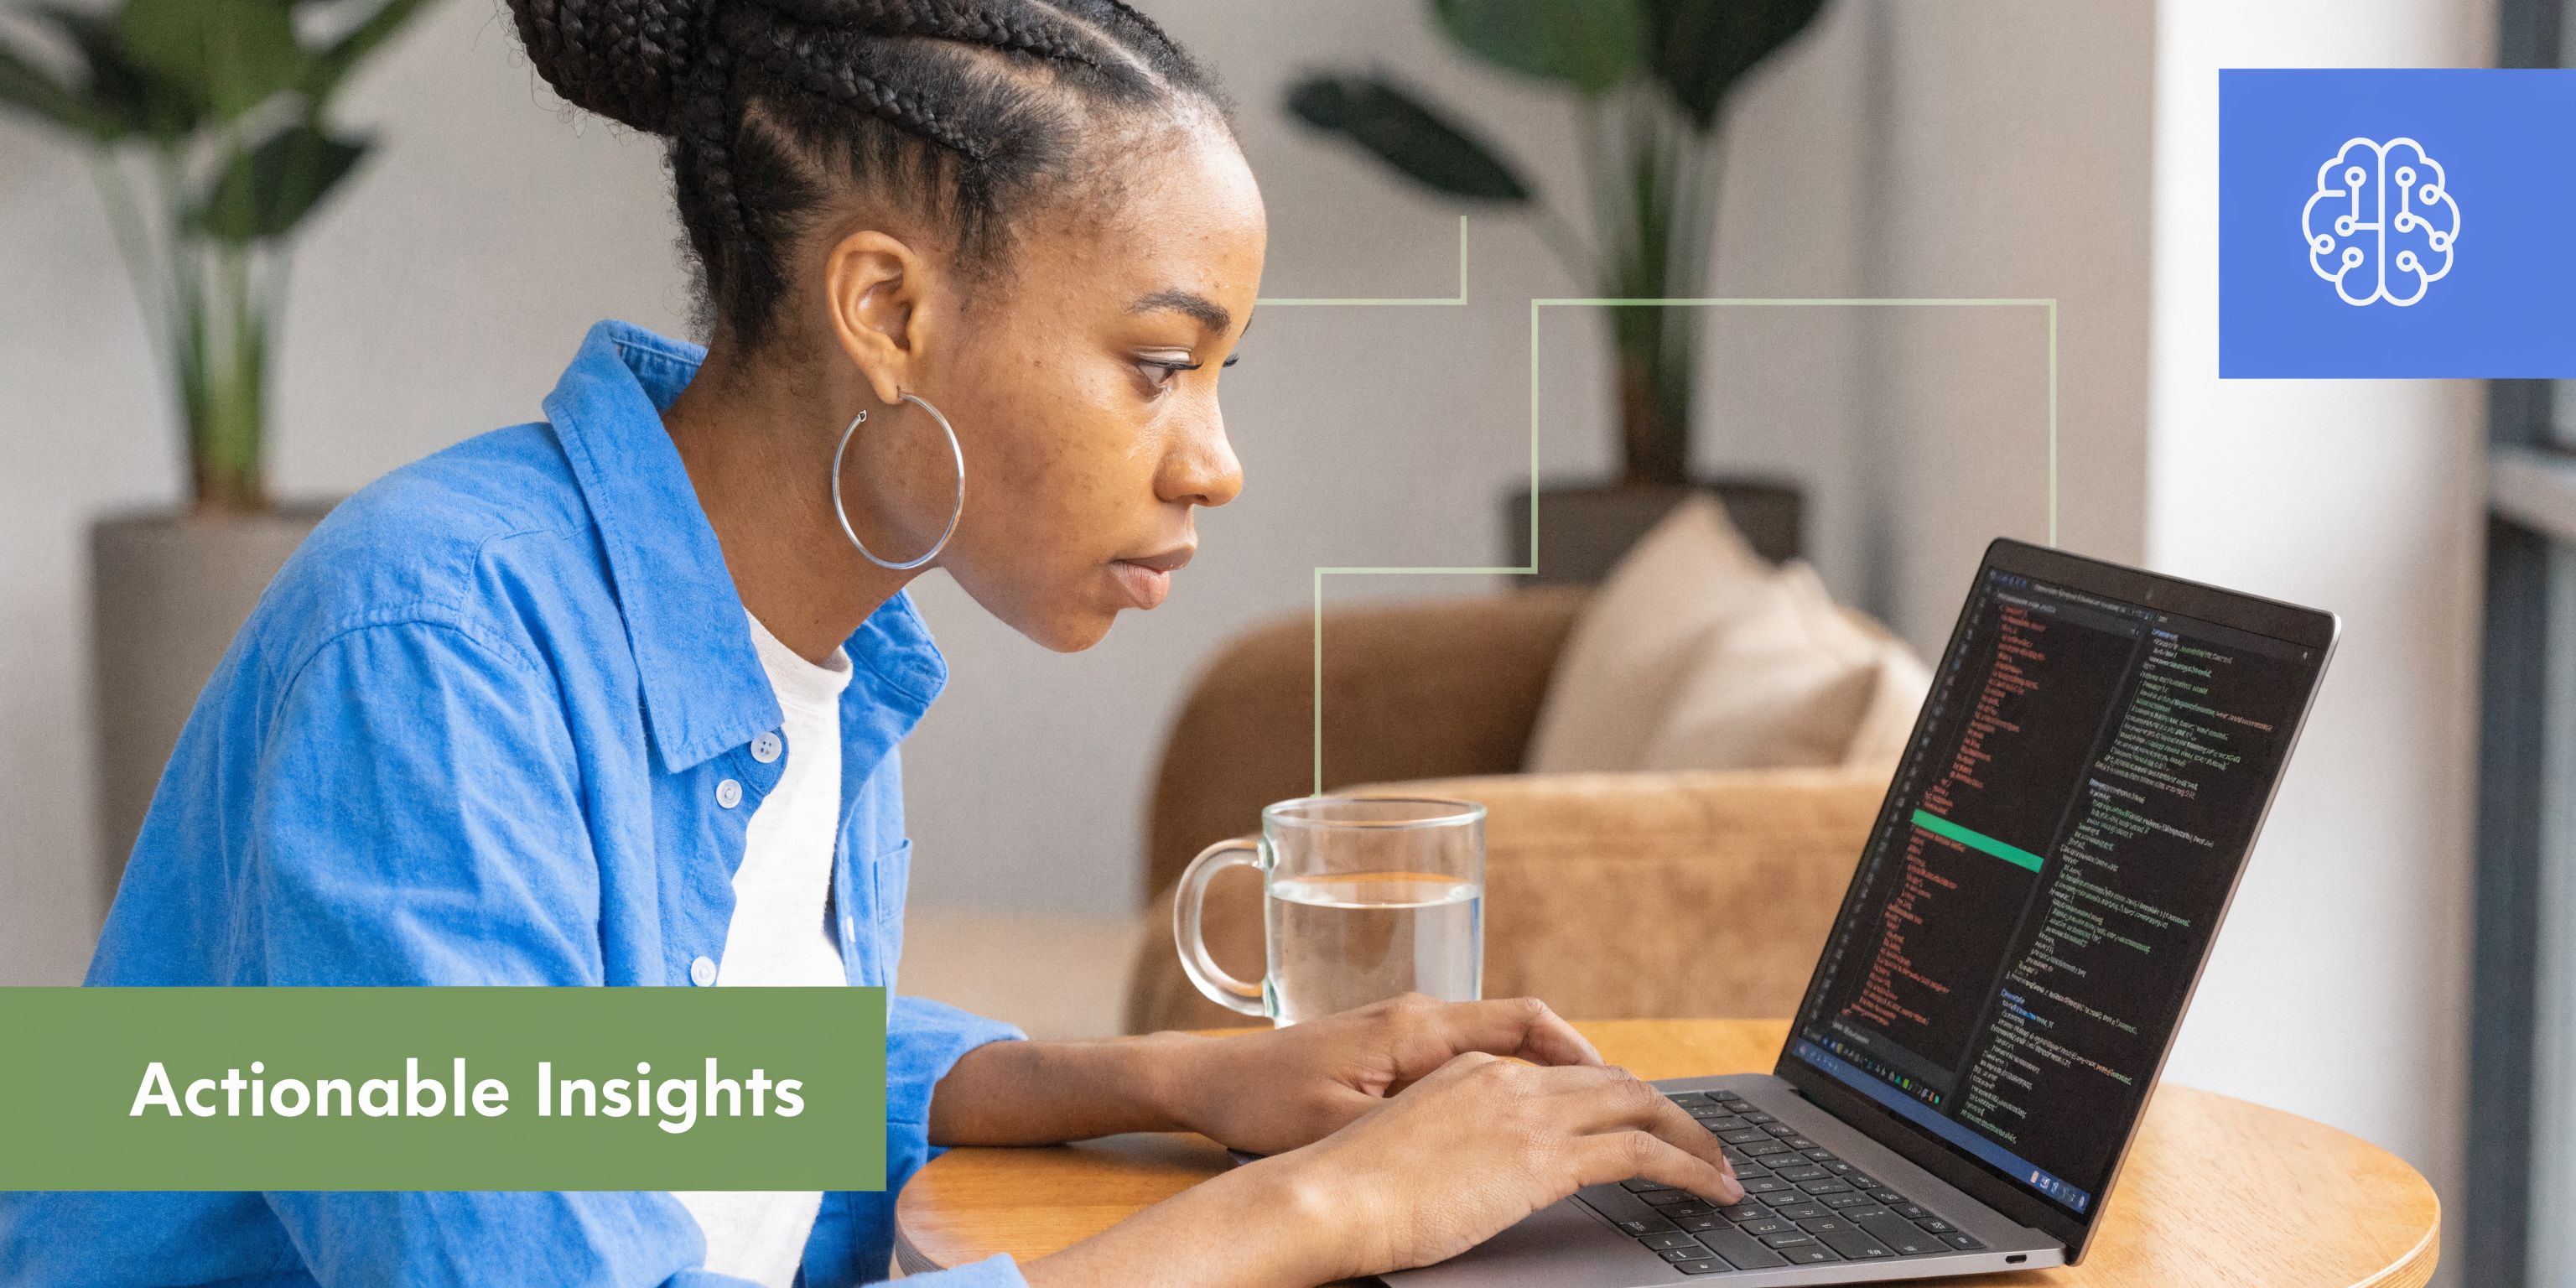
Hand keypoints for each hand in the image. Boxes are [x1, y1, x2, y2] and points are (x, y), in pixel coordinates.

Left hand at [1151, 994, 1602, 1154]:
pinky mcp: (1391, 1048)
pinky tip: (1525, 1118)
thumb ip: (1419, 1119)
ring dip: (1551, 1073)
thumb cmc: (1265, 1102)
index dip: (1580, 1054)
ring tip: (1596, 1116)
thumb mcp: (1344, 1120)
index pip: (1524, 1020)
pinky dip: (1512, 1078)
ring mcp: (1406, 1029)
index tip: (1620, 1087)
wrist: (1208, 1079)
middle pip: (1526, 1026)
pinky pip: (1473, 1053)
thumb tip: (1491, 1126)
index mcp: (1415, 1027)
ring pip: (1502, 1040)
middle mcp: (1418, 1015)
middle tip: (1635, 1108)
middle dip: (1583, 1066)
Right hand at [1265, 1053, 1743, 1282]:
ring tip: (1723, 1173)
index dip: (1616, 1097)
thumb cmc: (1347, 1189)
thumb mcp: (1411, 1149)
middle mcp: (1508, 1079)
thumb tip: (1476, 1176)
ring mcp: (1528, 1114)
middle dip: (1668, 1113)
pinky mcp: (1543, 1158)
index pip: (1567, 1075)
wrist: (1326, 1195)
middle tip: (1702, 1147)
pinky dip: (1690, 1168)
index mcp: (1472, 1070)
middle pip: (1615, 1083)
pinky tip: (1713, 1191)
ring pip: (1640, 1107)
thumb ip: (1455, 1146)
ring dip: (1692, 1139)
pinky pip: (1641, 1154)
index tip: (1642, 1123)